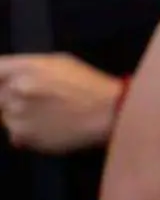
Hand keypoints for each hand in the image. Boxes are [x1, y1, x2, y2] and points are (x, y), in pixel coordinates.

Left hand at [0, 54, 123, 153]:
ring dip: (18, 114)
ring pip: (5, 115)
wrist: (108, 113)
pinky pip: (14, 133)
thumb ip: (26, 67)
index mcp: (26, 68)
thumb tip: (5, 78)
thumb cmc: (88, 83)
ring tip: (47, 114)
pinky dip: (27, 131)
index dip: (2, 78)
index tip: (8, 83)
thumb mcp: (59, 63)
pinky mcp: (22, 136)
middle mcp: (15, 90)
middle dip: (9, 96)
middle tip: (37, 100)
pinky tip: (49, 126)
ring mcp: (16, 115)